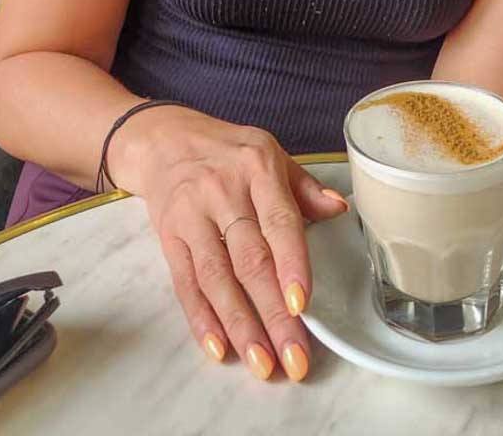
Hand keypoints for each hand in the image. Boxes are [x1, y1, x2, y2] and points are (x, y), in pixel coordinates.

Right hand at [116, 107, 347, 382]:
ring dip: (240, 326)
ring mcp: (192, 216)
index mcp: (257, 169)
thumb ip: (304, 188)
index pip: (279, 221)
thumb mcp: (270, 154)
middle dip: (273, 314)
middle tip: (293, 357)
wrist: (162, 139)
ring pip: (217, 278)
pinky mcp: (168, 237)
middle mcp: (222, 192)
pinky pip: (185, 282)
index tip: (302, 305)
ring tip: (262, 363)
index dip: (291, 264)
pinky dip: (201, 318)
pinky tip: (218, 347)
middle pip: (250, 260)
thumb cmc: (228, 151)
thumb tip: (340, 209)